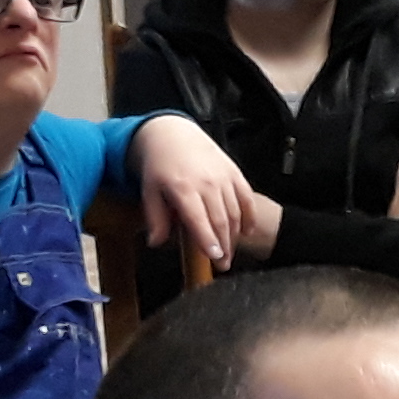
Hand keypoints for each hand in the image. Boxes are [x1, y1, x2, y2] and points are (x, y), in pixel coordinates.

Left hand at [134, 116, 268, 266]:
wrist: (174, 134)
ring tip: (230, 253)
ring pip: (235, 212)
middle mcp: (206, 183)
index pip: (199, 219)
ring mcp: (223, 177)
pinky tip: (247, 231)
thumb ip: (155, 218)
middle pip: (220, 220)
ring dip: (234, 235)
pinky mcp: (234, 172)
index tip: (215, 256)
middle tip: (223, 265)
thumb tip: (156, 243)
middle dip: (224, 245)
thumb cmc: (160, 165)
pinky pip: (246, 197)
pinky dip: (249, 216)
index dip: (208, 239)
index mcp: (183, 188)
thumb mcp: (149, 191)